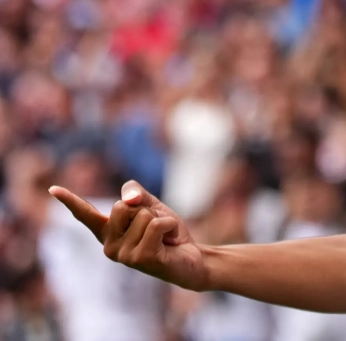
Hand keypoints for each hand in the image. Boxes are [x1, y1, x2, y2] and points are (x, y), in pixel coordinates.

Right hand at [49, 181, 208, 290]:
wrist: (190, 258)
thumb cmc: (167, 233)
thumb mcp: (152, 206)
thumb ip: (136, 194)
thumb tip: (127, 200)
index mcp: (108, 232)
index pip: (85, 214)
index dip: (70, 201)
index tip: (52, 189)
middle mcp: (109, 246)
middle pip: (121, 206)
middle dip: (145, 209)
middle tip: (155, 227)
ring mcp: (122, 255)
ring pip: (142, 215)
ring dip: (160, 219)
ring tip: (164, 237)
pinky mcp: (140, 259)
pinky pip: (156, 225)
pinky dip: (169, 226)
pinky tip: (170, 241)